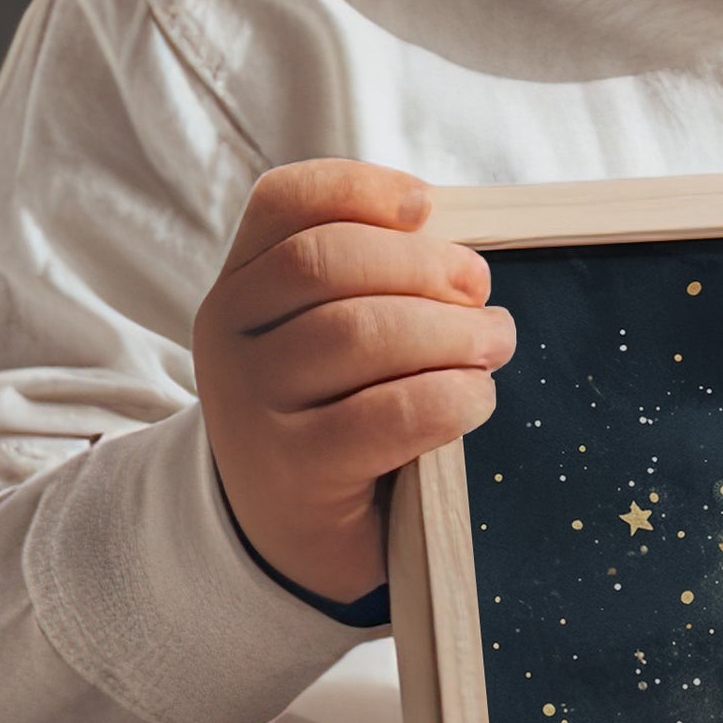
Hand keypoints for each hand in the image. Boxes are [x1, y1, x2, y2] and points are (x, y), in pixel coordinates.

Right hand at [192, 161, 514, 604]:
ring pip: (359, 332)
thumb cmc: (331, 415)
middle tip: (481, 294)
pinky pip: (391, 412)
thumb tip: (461, 253)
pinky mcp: (294, 469)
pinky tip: (474, 399)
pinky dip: (452, 396)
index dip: (360, 188)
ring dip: (451, 332)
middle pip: (327, 261)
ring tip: (492, 345)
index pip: (284, 204)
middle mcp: (229, 335)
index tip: (426, 207)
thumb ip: (371, 283)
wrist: (287, 533)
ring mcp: (252, 404)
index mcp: (241, 286)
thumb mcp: (326, 337)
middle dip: (425, 267)